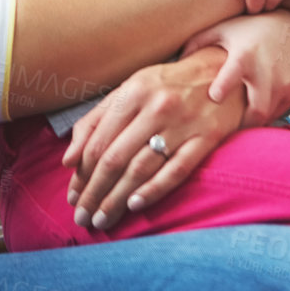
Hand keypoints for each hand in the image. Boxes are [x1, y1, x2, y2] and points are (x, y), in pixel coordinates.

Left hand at [62, 48, 242, 231]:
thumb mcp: (130, 89)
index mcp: (133, 92)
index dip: (82, 174)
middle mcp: (156, 107)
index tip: (72, 197)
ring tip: (102, 220)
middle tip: (82, 217)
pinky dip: (154, 190)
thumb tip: (68, 159)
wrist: (221, 71)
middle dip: (95, 192)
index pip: (99, 141)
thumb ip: (96, 120)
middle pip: (116, 158)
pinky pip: (177, 170)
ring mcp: (183, 123)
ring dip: (117, 199)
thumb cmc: (166, 85)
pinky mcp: (207, 138)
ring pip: (141, 168)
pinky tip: (135, 206)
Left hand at [180, 11, 289, 128]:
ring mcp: (283, 84)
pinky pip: (277, 114)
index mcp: (244, 55)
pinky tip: (250, 114)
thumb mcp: (224, 30)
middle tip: (222, 128)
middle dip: (240, 124)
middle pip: (256, 111)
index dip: (222, 89)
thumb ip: (198, 43)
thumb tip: (173, 63)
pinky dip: (263, 117)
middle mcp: (266, 72)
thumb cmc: (251, 30)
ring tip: (234, 123)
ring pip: (267, 117)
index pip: (233, 75)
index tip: (213, 96)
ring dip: (250, 123)